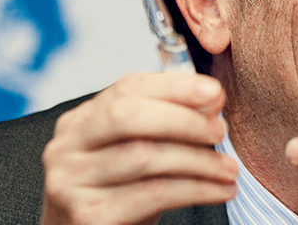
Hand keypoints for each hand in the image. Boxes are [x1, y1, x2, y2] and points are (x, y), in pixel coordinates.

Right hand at [40, 73, 237, 224]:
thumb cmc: (121, 193)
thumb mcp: (137, 151)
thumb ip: (164, 122)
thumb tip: (211, 100)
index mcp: (81, 121)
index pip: (127, 87)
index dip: (174, 86)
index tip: (215, 92)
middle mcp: (68, 146)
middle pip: (127, 116)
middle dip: (183, 119)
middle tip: (220, 131)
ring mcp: (72, 181)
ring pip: (144, 156)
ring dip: (198, 160)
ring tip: (229, 168)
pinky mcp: (88, 215)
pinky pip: (152, 194)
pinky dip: (195, 190)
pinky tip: (219, 191)